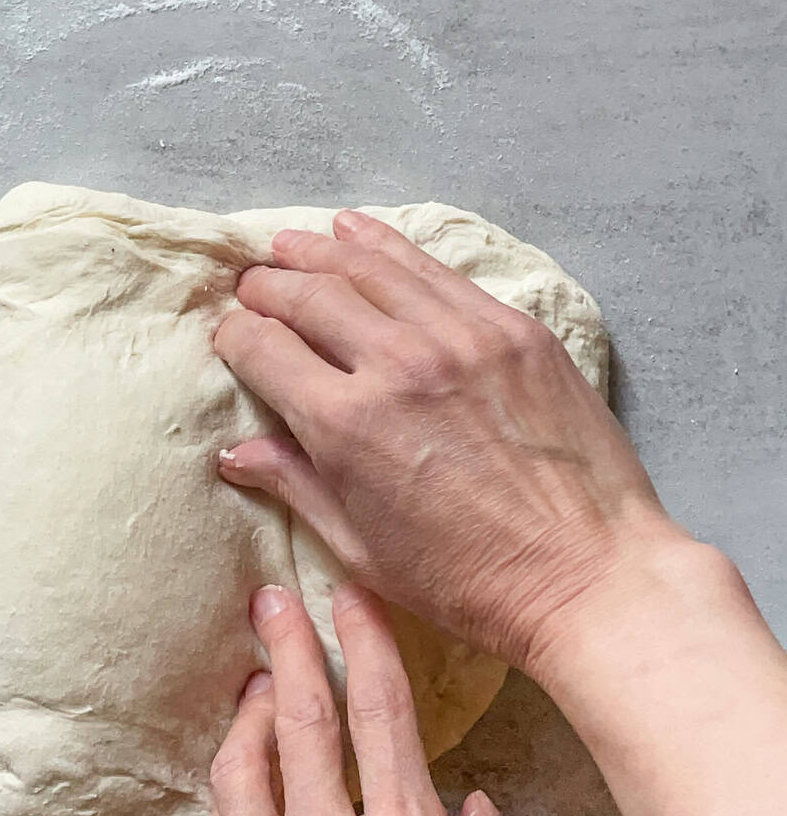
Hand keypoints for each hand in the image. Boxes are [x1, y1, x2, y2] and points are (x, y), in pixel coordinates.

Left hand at [204, 583, 554, 815]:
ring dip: (242, 714)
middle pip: (295, 722)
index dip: (363, 644)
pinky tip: (234, 777)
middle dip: (283, 648)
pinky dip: (225, 791)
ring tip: (249, 678)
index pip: (380, 718)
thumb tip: (475, 808)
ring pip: (239, 771)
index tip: (348, 599)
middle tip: (270, 600)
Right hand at [213, 210, 680, 673]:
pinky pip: (434, 271)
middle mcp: (398, 365)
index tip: (229, 337)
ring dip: (319, 252)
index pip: (265, 350)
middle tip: (250, 284)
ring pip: (370, 268)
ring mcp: (461, 338)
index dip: (235, 337)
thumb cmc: (467, 581)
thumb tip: (236, 451)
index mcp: (347, 425)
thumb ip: (295, 486)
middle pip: (311, 297)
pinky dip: (387, 247)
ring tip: (289, 244)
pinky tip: (359, 234)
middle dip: (269, 287)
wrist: (587, 575)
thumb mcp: (361, 548)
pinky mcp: (512, 329)